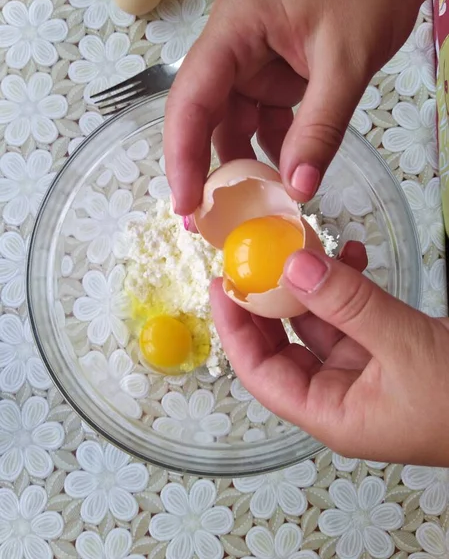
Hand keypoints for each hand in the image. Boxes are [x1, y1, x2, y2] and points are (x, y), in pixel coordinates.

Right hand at [165, 0, 447, 215]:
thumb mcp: (346, 63)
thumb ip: (320, 129)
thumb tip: (299, 189)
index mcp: (235, 28)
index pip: (193, 97)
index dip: (182, 154)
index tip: (185, 200)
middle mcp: (232, 47)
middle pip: (201, 116)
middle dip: (201, 166)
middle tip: (200, 216)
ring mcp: (250, 64)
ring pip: (230, 125)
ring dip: (240, 166)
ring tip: (245, 207)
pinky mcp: (271, 79)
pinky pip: (260, 124)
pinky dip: (270, 153)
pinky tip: (282, 179)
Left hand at [210, 241, 448, 466]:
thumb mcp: (405, 346)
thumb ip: (349, 304)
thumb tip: (293, 265)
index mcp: (332, 414)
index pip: (261, 375)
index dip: (235, 331)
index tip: (221, 285)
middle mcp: (341, 395)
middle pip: (284, 346)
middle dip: (268, 300)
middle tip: (253, 257)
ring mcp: (365, 372)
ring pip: (319, 322)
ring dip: (312, 284)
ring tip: (308, 245)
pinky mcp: (388, 350)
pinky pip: (353, 314)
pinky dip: (349, 285)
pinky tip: (350, 255)